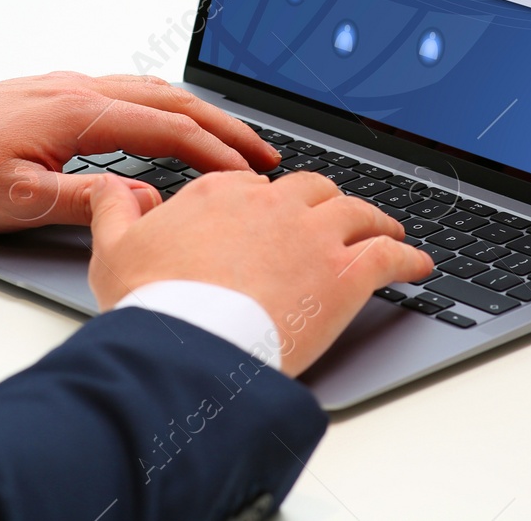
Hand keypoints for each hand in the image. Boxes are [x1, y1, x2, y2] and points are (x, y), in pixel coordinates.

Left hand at [0, 71, 280, 232]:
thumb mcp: (17, 200)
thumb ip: (86, 202)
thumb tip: (142, 207)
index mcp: (76, 112)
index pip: (167, 128)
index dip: (216, 152)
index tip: (251, 174)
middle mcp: (76, 89)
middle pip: (170, 99)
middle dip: (223, 125)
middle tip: (263, 152)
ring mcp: (63, 87)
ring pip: (148, 89)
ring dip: (195, 112)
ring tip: (227, 138)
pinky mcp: (49, 93)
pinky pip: (124, 90)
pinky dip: (162, 105)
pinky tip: (163, 120)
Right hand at [86, 171, 432, 377]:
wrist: (187, 346)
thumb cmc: (152, 303)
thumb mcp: (113, 249)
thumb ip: (114, 209)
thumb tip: (112, 185)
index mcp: (219, 193)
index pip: (254, 186)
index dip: (268, 204)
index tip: (274, 218)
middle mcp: (272, 205)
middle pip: (312, 190)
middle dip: (327, 202)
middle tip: (335, 217)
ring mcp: (312, 237)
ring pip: (356, 213)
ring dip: (376, 220)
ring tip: (386, 230)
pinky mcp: (343, 275)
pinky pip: (388, 256)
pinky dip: (407, 257)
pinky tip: (418, 264)